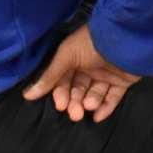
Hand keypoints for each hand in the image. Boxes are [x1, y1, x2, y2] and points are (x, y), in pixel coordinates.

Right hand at [20, 23, 137, 123]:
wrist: (125, 37)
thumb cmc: (91, 44)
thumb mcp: (66, 56)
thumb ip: (49, 76)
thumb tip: (27, 95)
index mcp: (74, 57)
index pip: (63, 80)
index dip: (61, 94)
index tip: (61, 105)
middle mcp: (90, 66)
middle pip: (79, 90)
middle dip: (75, 102)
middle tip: (75, 114)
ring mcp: (107, 73)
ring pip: (95, 94)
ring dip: (90, 103)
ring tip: (89, 106)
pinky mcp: (123, 81)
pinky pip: (113, 97)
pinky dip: (106, 108)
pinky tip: (98, 116)